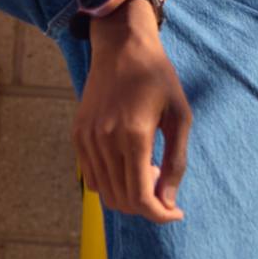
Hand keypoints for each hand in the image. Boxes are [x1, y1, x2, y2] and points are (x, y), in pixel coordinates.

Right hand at [75, 0, 191, 222]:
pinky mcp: (77, 134)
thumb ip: (176, 161)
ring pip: (105, 193)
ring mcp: (86, 138)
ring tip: (148, 168)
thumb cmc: (157, 76)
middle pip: (122, 200)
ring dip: (129, 194)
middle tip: (163, 180)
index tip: (176, 213)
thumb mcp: (180, 115)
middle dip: (147, 205)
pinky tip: (129, 161)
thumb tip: (168, 202)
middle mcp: (104, 140)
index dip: (160, 214)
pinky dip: (111, 182)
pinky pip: (91, 176)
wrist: (121, 44)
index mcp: (133, 136)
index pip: (141, 198)